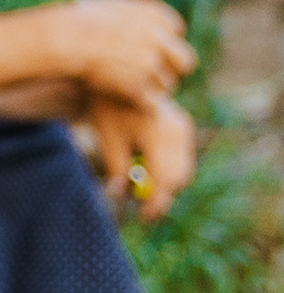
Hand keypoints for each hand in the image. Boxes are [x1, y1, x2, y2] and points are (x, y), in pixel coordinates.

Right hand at [52, 0, 195, 109]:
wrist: (67, 40)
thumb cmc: (82, 22)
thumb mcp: (115, 5)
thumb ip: (139, 14)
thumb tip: (154, 22)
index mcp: (157, 15)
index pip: (176, 31)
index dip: (162, 43)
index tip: (146, 49)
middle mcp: (159, 37)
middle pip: (184, 61)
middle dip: (171, 69)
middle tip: (152, 75)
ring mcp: (150, 62)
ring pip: (168, 85)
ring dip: (153, 89)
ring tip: (130, 88)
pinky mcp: (138, 85)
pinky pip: (151, 102)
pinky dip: (140, 105)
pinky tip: (124, 100)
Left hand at [89, 85, 197, 223]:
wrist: (120, 75)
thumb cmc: (107, 106)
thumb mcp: (108, 138)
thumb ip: (116, 167)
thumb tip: (118, 194)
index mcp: (158, 134)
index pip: (165, 180)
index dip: (156, 203)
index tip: (144, 217)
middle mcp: (178, 131)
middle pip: (179, 178)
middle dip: (163, 196)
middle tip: (143, 211)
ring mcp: (183, 128)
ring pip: (183, 171)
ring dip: (166, 185)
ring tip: (141, 188)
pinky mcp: (182, 127)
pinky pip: (181, 159)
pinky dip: (168, 171)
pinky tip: (147, 169)